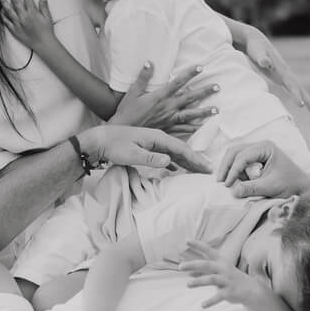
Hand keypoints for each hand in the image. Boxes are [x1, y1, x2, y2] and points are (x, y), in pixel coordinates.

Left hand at [1, 0, 55, 49]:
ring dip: (4, 2)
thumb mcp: (48, 18)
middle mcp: (24, 17)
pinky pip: (6, 22)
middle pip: (16, 2)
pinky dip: (3, 16)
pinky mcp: (15, 30)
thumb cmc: (46, 31)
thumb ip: (44, 7)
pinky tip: (0, 11)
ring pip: (9, 11)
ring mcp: (18, 23)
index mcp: (32, 12)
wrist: (43, 44)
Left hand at [78, 123, 211, 177]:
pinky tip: (177, 170)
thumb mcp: (132, 153)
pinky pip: (166, 156)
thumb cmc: (114, 146)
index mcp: (158, 138)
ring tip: (198, 171)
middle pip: (182, 151)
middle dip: (196, 161)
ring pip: (175, 154)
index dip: (196, 159)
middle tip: (209, 172)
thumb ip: (151, 158)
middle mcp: (158, 138)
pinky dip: (175, 163)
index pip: (182, 149)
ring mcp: (153, 143)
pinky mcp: (148, 148)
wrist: (100, 140)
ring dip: (187, 162)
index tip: (207, 168)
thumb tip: (171, 161)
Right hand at [111, 61, 219, 136]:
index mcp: (160, 96)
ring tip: (216, 109)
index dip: (190, 74)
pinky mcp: (168, 129)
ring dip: (204, 111)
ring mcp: (169, 119)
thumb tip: (150, 62)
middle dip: (204, 92)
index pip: (178, 82)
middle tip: (217, 87)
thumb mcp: (132, 92)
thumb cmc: (127, 112)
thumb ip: (143, 77)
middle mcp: (167, 107)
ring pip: (190, 114)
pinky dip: (194, 128)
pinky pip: (184, 129)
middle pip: (189, 98)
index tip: (201, 67)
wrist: (123, 131)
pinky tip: (204, 127)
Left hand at [179, 242, 264, 310]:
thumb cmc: (231, 279)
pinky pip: (219, 296)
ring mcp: (227, 280)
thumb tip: (189, 273)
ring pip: (211, 279)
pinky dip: (210, 301)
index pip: (208, 251)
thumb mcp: (218, 273)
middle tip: (180, 266)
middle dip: (193, 265)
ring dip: (198, 281)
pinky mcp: (230, 292)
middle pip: (207, 265)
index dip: (198, 245)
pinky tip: (202, 305)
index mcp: (221, 262)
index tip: (186, 241)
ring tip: (187, 284)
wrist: (251, 290)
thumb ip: (205, 272)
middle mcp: (224, 269)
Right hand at [216, 141, 309, 198]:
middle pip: (235, 151)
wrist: (302, 188)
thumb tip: (233, 191)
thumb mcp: (270, 187)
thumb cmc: (290, 185)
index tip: (227, 185)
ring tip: (229, 184)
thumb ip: (252, 188)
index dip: (233, 170)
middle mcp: (260, 146)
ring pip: (235, 155)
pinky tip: (238, 182)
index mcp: (266, 147)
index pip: (242, 156)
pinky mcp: (256, 159)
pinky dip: (236, 172)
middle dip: (226, 166)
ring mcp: (258, 151)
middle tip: (220, 182)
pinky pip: (240, 162)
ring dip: (230, 169)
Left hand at [240, 25, 309, 115]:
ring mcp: (283, 73)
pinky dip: (296, 95)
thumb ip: (261, 58)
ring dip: (305, 99)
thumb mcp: (257, 52)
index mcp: (281, 68)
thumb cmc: (255, 47)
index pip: (291, 84)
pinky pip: (290, 87)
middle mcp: (285, 71)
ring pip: (297, 88)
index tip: (302, 105)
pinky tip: (300, 102)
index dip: (296, 94)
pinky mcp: (278, 75)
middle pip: (299, 88)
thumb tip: (265, 62)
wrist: (254, 40)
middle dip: (307, 100)